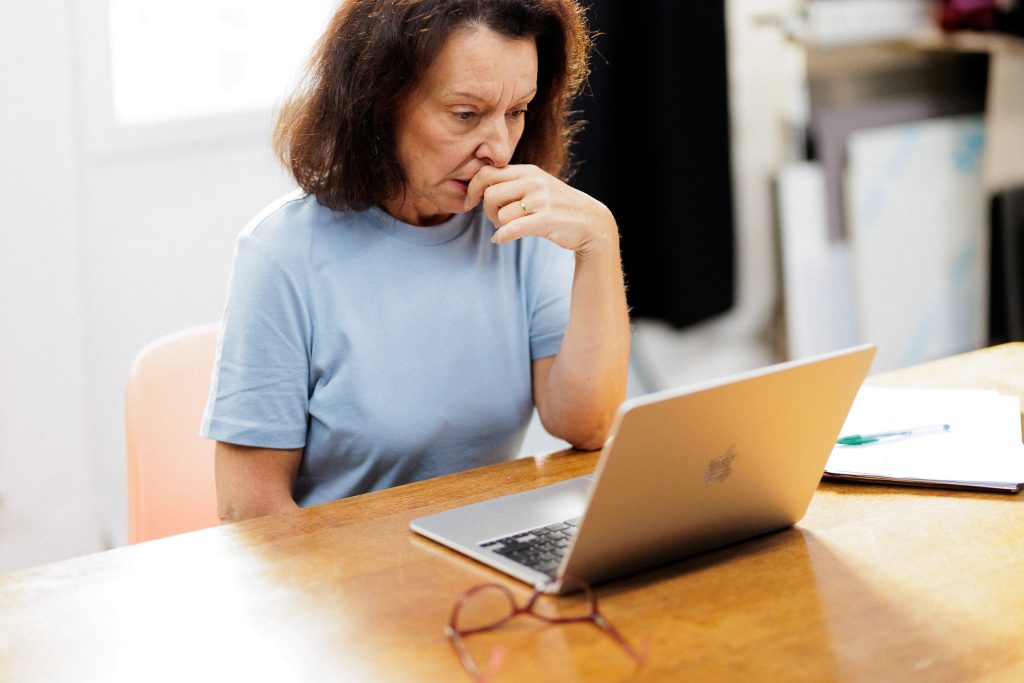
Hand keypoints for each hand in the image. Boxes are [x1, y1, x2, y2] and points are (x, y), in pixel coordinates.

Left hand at [464, 164, 616, 255]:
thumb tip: (478, 187)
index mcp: (528, 171)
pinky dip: (502, 236)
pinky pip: (511, 229)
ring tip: (512, 227)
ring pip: (500, 215)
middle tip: (496, 219)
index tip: (471, 201)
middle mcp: (533, 181)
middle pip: (489, 194)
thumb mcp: (536, 187)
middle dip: (487, 211)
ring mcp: (541, 199)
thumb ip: (512, 184)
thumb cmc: (557, 207)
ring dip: (500, 226)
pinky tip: (500, 239)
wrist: (590, 222)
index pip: (487, 172)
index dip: (473, 188)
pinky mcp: (546, 218)